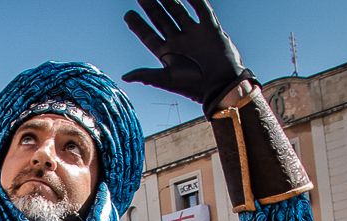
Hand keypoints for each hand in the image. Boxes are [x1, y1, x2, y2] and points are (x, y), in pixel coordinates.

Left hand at [123, 0, 250, 111]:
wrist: (222, 85)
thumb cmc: (194, 86)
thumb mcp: (168, 79)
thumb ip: (147, 75)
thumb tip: (124, 77)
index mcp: (168, 54)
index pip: (149, 36)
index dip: (138, 26)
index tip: (128, 14)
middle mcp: (180, 43)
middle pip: (161, 20)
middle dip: (151, 8)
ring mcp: (194, 35)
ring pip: (178, 12)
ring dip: (169, 0)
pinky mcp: (211, 29)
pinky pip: (202, 9)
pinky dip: (195, 0)